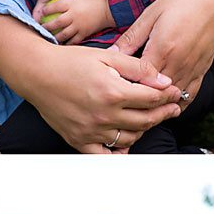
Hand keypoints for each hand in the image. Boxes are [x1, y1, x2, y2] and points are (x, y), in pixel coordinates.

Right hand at [28, 45, 183, 150]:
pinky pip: (105, 155)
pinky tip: (126, 144)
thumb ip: (138, 68)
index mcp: (113, 92)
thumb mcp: (107, 57)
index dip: (168, 96)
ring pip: (130, 138)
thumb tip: (164, 81)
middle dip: (163, 113)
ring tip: (148, 119)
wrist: (38, 74)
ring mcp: (91, 131)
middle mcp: (104, 115)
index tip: (175, 93)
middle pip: (145, 120)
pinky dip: (119, 152)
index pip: (151, 99)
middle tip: (173, 109)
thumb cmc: (71, 62)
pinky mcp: (79, 140)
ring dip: (144, 130)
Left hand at [37, 0, 110, 42]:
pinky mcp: (84, 33)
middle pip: (57, 22)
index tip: (42, 12)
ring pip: (64, 34)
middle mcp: (74, 15)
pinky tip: (62, 44)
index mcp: (72, 4)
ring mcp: (79, 26)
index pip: (55, 6)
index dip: (47, 9)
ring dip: (55, 36)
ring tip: (50, 37)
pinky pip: (74, 40)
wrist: (110, 10)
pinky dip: (67, 43)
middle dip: (47, 25)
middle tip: (41, 27)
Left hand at [117, 0, 213, 103]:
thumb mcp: (151, 14)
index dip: (124, 85)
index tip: (113, 87)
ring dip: (157, 104)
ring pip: (171, 100)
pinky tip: (165, 103)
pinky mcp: (202, 72)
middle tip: (122, 101)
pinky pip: (188, 97)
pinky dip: (176, 103)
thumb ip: (132, 37)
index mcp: (162, 49)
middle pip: (154, 94)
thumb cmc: (184, 1)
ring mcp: (191, 70)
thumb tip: (111, 53)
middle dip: (137, 99)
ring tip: (141, 106)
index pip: (138, 79)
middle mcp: (178, 64)